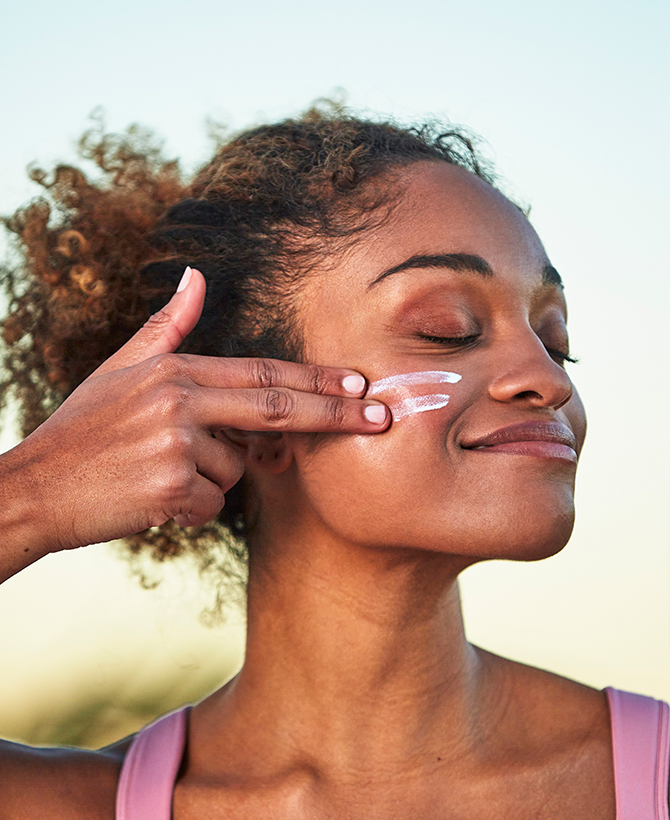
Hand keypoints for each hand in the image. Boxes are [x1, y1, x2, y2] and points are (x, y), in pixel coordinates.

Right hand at [2, 268, 388, 556]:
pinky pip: (211, 505)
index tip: (360, 382)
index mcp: (175, 370)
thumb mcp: (123, 368)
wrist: (34, 486)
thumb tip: (197, 276)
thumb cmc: (85, 429)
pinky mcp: (169, 489)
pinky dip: (190, 508)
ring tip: (158, 471)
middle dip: (336, 414)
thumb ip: (169, 325)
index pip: (263, 374)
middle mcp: (179, 401)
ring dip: (211, 478)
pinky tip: (151, 498)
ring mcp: (175, 445)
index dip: (316, 379)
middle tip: (382, 418)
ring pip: (235, 470)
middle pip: (277, 408)